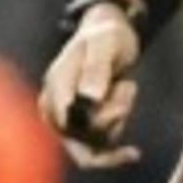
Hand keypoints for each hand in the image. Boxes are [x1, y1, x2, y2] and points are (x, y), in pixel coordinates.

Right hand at [39, 3, 144, 167]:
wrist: (108, 34)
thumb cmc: (107, 35)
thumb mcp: (106, 43)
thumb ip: (97, 68)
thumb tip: (90, 99)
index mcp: (55, 86)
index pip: (69, 124)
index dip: (100, 122)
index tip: (124, 107)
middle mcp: (54, 108)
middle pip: (81, 140)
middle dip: (112, 119)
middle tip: (128, 86)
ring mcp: (64, 121)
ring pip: (94, 146)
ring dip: (118, 119)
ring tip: (125, 85)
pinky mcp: (78, 128)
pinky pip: (98, 148)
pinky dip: (117, 132)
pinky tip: (127, 115)